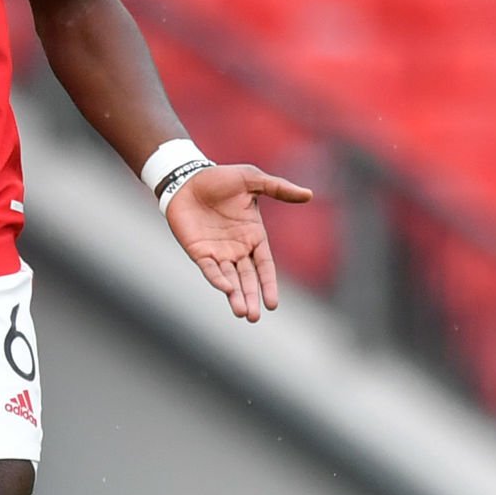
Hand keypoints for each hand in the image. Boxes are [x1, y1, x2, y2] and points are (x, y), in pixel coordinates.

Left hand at [165, 164, 312, 322]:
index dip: (269, 284)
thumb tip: (308, 194)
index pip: (265, 266)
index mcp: (254, 236)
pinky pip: (209, 269)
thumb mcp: (251, 179)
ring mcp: (217, 252)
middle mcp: (237, 248)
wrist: (186, 177)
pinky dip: (217, 279)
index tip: (273, 304)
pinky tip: (225, 289)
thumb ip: (278, 188)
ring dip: (235, 296)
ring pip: (229, 279)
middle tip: (253, 317)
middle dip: (251, 297)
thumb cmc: (219, 178)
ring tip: (242, 313)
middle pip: (248, 279)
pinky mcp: (198, 251)